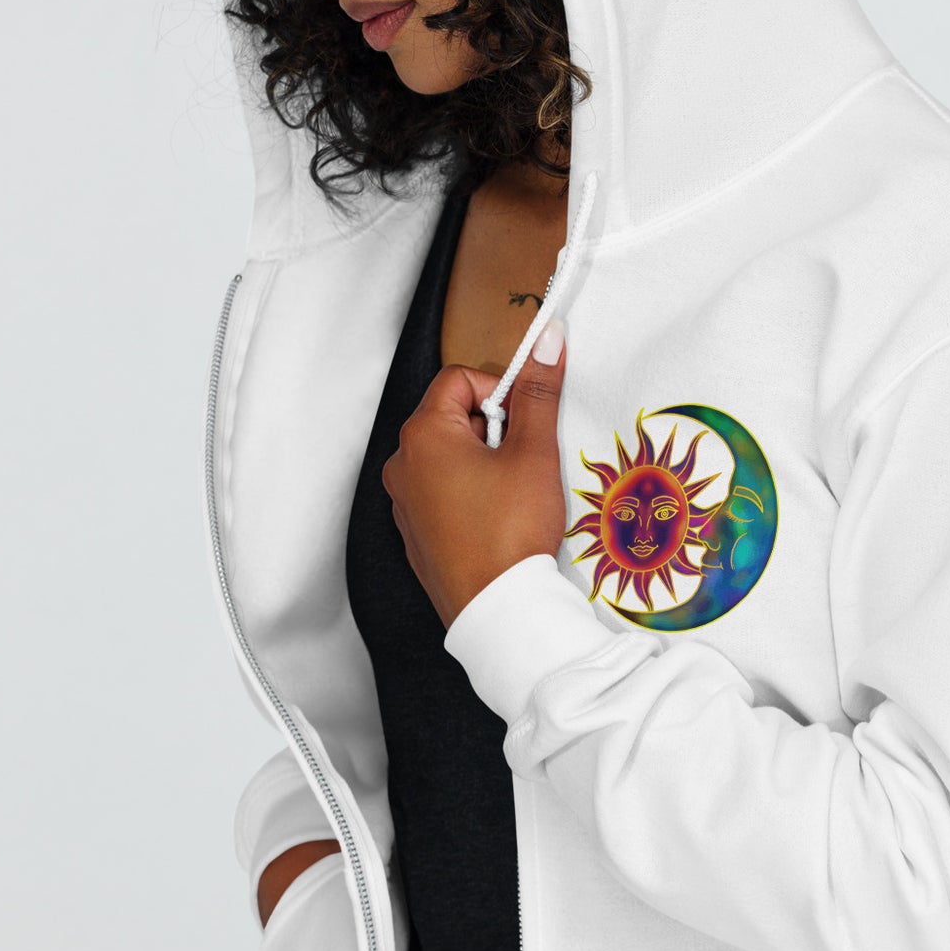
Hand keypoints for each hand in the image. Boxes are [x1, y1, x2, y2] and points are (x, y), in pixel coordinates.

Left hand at [381, 318, 568, 628]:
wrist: (498, 610)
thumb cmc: (510, 532)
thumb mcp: (534, 452)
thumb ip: (538, 391)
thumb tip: (547, 340)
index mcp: (422, 435)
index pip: (460, 379)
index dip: (500, 392)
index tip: (525, 420)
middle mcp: (402, 464)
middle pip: (452, 416)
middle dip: (493, 429)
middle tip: (523, 460)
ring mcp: (404, 502)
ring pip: (449, 456)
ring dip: (483, 461)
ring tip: (513, 493)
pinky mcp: (415, 533)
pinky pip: (443, 492)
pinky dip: (471, 493)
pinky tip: (498, 518)